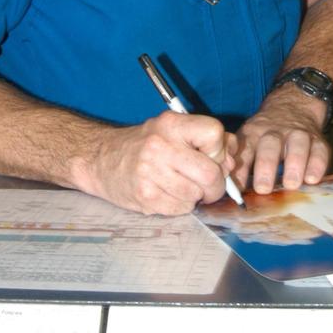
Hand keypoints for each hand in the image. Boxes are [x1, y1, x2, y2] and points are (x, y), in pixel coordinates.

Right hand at [80, 110, 236, 215]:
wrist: (100, 159)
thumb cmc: (144, 144)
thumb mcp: (173, 130)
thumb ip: (206, 139)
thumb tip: (232, 160)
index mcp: (171, 124)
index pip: (214, 133)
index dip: (220, 149)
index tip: (212, 156)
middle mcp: (160, 146)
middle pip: (210, 172)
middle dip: (216, 184)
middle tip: (208, 184)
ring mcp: (151, 173)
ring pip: (197, 194)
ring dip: (196, 196)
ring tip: (182, 187)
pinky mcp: (146, 197)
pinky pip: (181, 209)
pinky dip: (181, 206)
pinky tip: (168, 194)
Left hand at [234, 85, 329, 194]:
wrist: (293, 106)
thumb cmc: (266, 133)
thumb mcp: (249, 140)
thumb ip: (241, 163)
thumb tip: (233, 191)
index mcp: (254, 134)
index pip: (245, 151)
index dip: (240, 170)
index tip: (238, 189)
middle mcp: (275, 132)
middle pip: (270, 145)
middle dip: (266, 166)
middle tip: (263, 188)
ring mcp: (298, 134)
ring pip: (297, 144)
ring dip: (294, 164)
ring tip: (291, 184)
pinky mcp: (317, 139)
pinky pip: (320, 150)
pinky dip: (317, 165)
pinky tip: (312, 180)